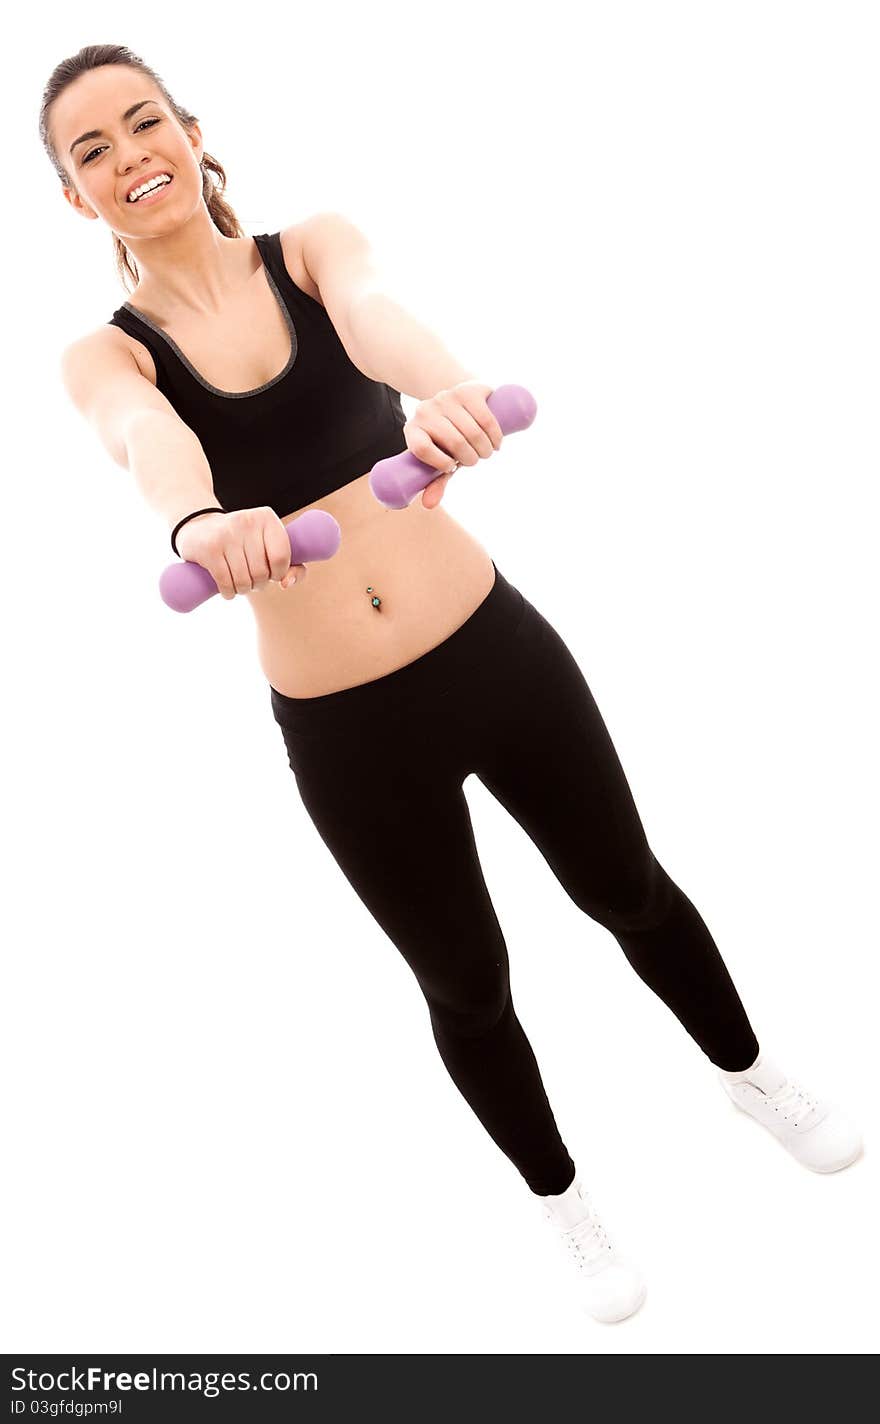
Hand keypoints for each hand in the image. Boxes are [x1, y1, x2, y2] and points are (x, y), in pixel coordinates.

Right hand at [176, 506, 306, 598]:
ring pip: (243, 579)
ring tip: (240, 585)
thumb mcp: (268, 546)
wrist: (200, 529)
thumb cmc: (243, 544)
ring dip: (243, 590)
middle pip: (262, 571)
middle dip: (258, 584)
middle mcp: (247, 521)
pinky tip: (228, 591)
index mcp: (267, 518)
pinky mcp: (209, 548)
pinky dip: (228, 593)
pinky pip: (225, 582)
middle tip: (252, 580)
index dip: (278, 573)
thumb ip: (292, 566)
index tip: (271, 573)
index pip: (282, 556)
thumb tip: (286, 584)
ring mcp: (226, 533)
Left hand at [402, 381, 503, 509]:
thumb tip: (428, 505)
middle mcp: (426, 410)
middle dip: (471, 458)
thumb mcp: (439, 458)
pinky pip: (486, 417)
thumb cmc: (446, 439)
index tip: (452, 467)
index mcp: (412, 429)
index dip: (440, 463)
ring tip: (487, 451)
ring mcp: (447, 397)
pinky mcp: (468, 390)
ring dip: (485, 448)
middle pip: (454, 441)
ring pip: (473, 431)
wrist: (456, 401)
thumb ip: (434, 482)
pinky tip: (496, 442)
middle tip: (477, 460)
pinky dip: (495, 435)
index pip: (421, 448)